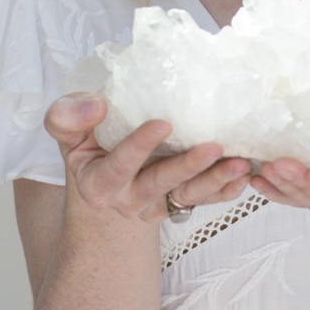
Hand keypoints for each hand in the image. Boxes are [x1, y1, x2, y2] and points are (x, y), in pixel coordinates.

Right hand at [43, 94, 250, 223]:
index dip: (139, 146)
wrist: (100, 176)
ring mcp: (154, 203)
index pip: (119, 165)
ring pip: (186, 195)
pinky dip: (224, 191)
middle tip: (214, 147)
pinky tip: (243, 178)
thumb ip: (68, 116)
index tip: (163, 123)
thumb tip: (97, 106)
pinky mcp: (175, 203)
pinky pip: (201, 201)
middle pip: (160, 184)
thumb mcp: (66, 129)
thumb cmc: (86, 141)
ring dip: (215, 181)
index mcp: (98, 181)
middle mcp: (127, 198)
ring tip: (240, 165)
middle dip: (188, 167)